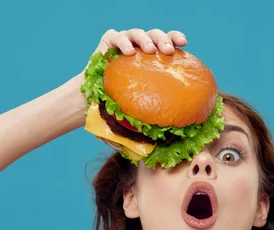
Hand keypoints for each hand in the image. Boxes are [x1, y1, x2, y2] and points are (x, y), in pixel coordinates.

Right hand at [71, 28, 186, 121]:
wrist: (88, 101)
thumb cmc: (114, 108)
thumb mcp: (133, 116)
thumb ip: (145, 128)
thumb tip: (155, 152)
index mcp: (151, 59)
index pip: (167, 43)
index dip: (176, 38)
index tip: (185, 45)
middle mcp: (139, 47)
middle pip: (155, 35)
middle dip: (163, 40)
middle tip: (167, 51)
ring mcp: (123, 43)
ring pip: (138, 33)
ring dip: (146, 39)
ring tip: (149, 50)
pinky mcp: (107, 43)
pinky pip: (116, 37)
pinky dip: (123, 42)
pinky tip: (128, 51)